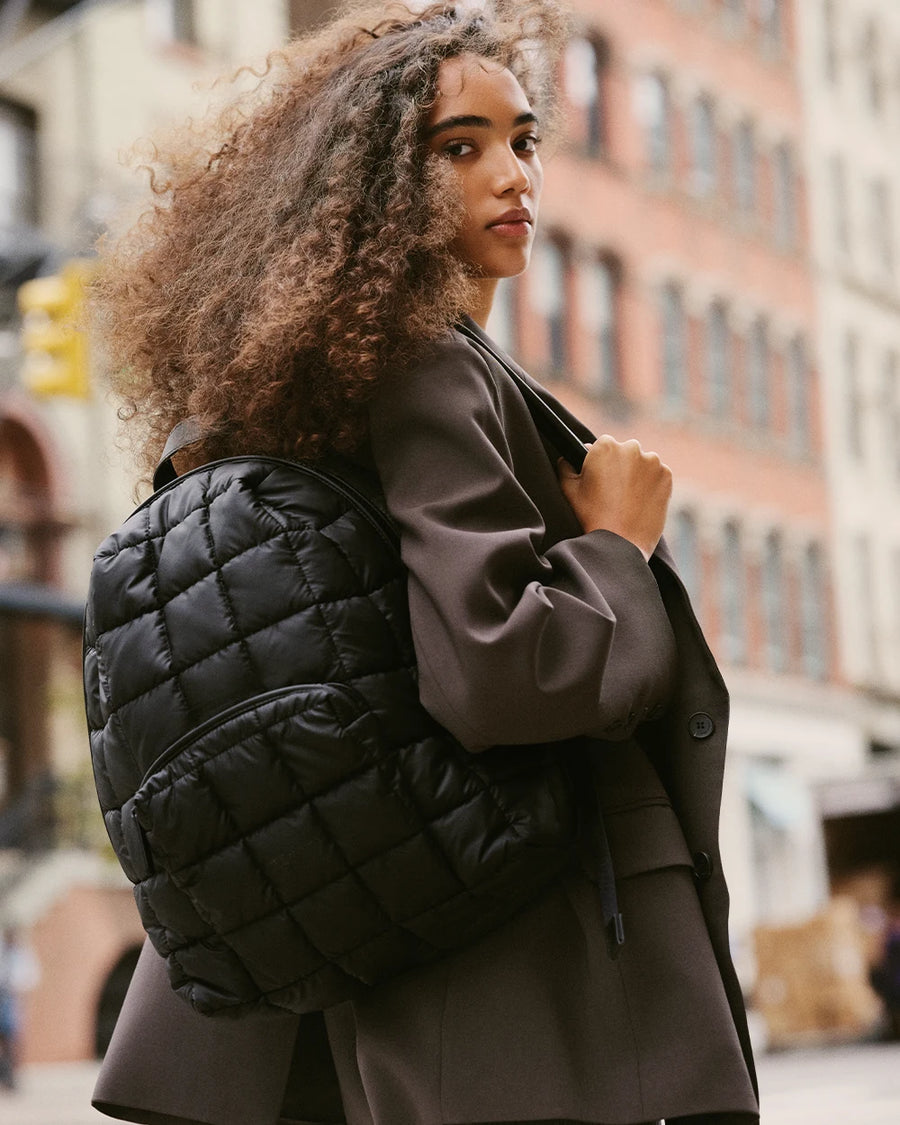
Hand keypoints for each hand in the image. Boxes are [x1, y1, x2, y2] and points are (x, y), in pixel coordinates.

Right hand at [557, 435, 672, 560]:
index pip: (602, 445)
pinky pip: (657, 475)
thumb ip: (565, 467)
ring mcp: (652, 462)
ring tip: (627, 500)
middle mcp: (631, 448)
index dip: (599, 462)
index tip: (599, 478)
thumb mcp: (569, 490)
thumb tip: (566, 459)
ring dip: (636, 474)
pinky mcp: (667, 476)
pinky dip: (651, 485)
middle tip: (612, 491)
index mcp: (605, 446)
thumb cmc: (591, 517)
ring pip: (643, 463)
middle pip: (624, 451)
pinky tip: (640, 503)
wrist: (621, 544)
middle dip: (619, 466)